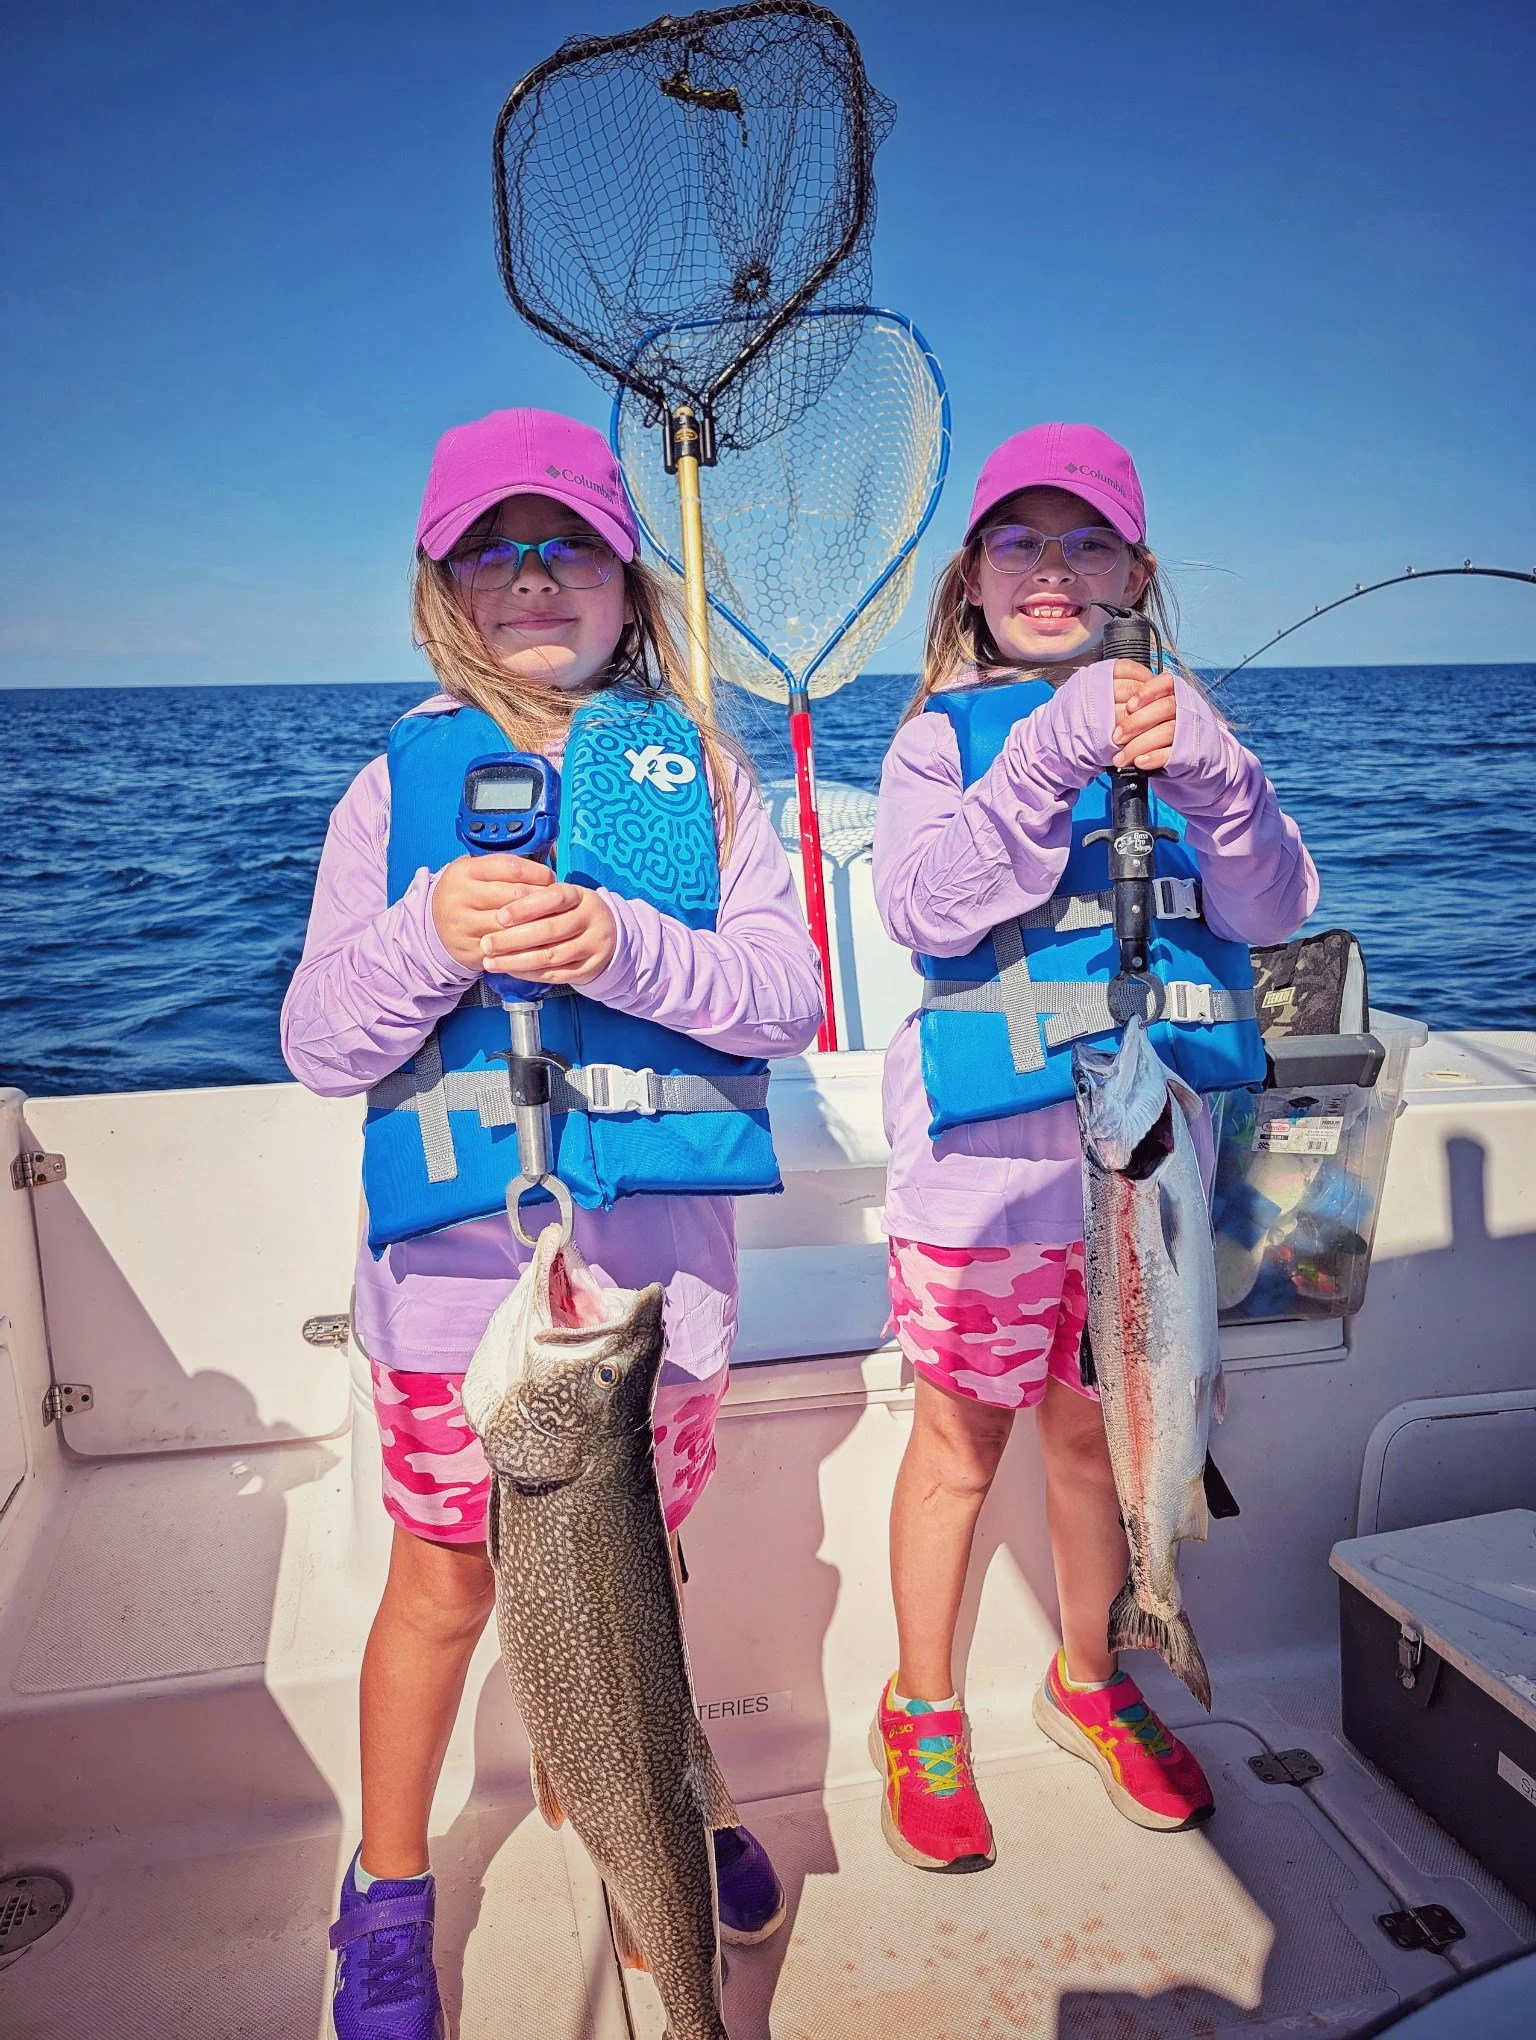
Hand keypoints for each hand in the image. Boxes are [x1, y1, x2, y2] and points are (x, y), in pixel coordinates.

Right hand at [431, 853, 555, 970]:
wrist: (433, 926)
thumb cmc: (465, 894)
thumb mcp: (474, 871)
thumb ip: (502, 868)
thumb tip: (544, 872)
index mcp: (464, 871)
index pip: (510, 867)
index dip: (537, 872)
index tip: (550, 878)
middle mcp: (461, 897)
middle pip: (515, 896)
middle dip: (543, 898)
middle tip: (558, 900)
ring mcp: (465, 926)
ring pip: (514, 924)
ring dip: (539, 922)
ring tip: (552, 918)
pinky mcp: (472, 950)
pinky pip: (509, 948)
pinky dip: (528, 944)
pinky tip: (539, 939)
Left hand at [480, 877, 617, 986]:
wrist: (609, 936)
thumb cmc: (572, 912)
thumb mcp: (563, 897)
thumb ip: (537, 898)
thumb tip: (496, 906)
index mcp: (581, 896)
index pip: (554, 898)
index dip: (526, 907)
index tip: (500, 916)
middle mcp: (591, 920)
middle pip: (550, 930)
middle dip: (513, 938)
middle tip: (487, 943)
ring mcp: (592, 946)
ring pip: (550, 956)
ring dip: (516, 961)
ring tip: (491, 961)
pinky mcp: (588, 969)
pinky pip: (555, 974)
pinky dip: (529, 973)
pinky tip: (510, 970)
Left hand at [1111, 659, 1177, 770]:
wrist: (1191, 748)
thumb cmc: (1160, 724)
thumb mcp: (1151, 708)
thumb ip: (1137, 705)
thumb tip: (1108, 707)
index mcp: (1174, 692)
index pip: (1165, 683)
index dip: (1147, 691)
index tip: (1130, 705)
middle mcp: (1183, 708)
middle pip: (1165, 707)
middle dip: (1137, 722)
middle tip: (1116, 736)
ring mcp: (1188, 729)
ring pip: (1167, 731)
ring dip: (1139, 745)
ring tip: (1120, 757)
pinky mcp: (1188, 751)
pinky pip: (1173, 753)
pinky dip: (1154, 757)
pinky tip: (1139, 762)